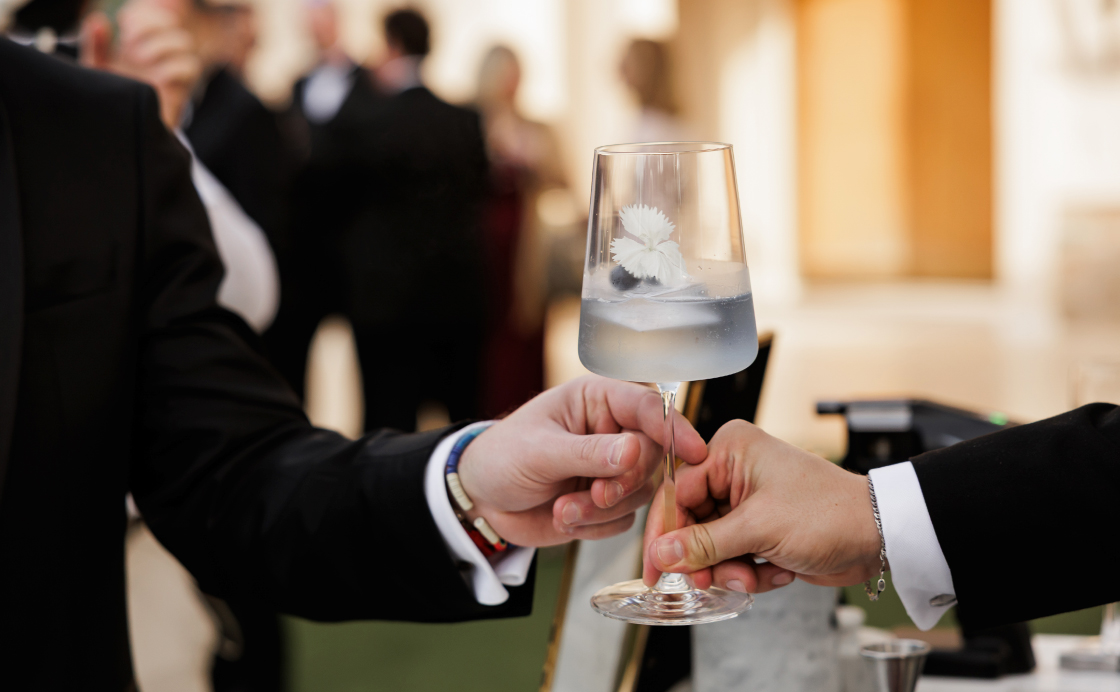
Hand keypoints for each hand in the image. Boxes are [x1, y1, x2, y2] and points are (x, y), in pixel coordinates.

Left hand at [81, 0, 199, 128]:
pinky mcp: (181, 91)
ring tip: (141, 59)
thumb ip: (95, 46)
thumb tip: (97, 21)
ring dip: (162, 45)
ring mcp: (172, 72)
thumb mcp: (96, 72)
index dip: (142, 16)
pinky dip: (172, 66)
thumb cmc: (110, 105)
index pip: (153, 15)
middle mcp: (160, 56)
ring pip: (185, 42)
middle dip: (151, 27)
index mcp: (141, 45)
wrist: (120, 140)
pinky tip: (154, 76)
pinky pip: (189, 67)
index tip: (125, 28)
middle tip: (131, 44)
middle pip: (172, 23)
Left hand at [457, 375, 705, 547]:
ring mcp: (613, 469)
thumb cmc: (502, 457)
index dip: (675, 428)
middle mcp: (613, 432)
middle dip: (625, 482)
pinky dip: (594, 526)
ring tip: (563, 510)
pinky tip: (564, 518)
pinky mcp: (608, 503)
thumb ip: (588, 452)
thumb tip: (635, 450)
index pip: (648, 407)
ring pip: (641, 493)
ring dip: (602, 509)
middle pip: (654, 456)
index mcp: (598, 400)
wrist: (481, 500)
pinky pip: (624, 521)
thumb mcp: (540, 450)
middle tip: (596, 495)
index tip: (695, 451)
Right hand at [642, 420, 881, 592]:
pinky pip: (733, 556)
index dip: (665, 533)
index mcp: (730, 450)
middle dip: (706, 558)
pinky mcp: (760, 527)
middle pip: (692, 522)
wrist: (879, 537)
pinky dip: (751, 571)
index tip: (655, 567)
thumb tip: (662, 554)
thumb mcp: (758, 528)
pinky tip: (778, 569)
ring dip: (731, 569)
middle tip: (709, 580)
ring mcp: (748, 501)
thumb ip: (704, 543)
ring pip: (711, 545)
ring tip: (756, 576)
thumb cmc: (829, 513)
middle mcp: (735, 470)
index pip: (677, 492)